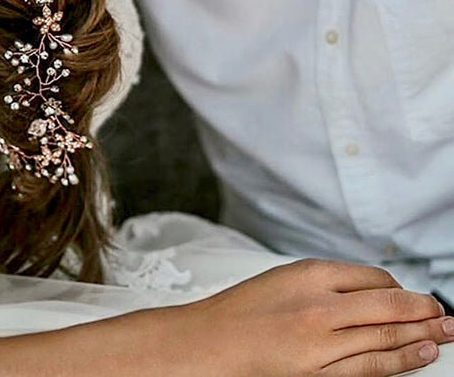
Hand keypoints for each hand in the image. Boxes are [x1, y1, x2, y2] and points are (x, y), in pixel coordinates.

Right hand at [183, 258, 453, 375]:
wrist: (210, 345)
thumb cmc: (242, 312)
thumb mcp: (284, 279)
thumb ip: (325, 282)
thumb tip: (371, 290)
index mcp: (310, 274)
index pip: (374, 278)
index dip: (400, 289)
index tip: (413, 296)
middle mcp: (320, 306)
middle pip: (389, 306)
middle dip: (423, 311)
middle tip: (445, 315)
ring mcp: (322, 343)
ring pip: (386, 338)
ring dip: (422, 336)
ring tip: (445, 335)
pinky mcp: (319, 375)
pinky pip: (370, 367)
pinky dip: (401, 361)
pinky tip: (420, 355)